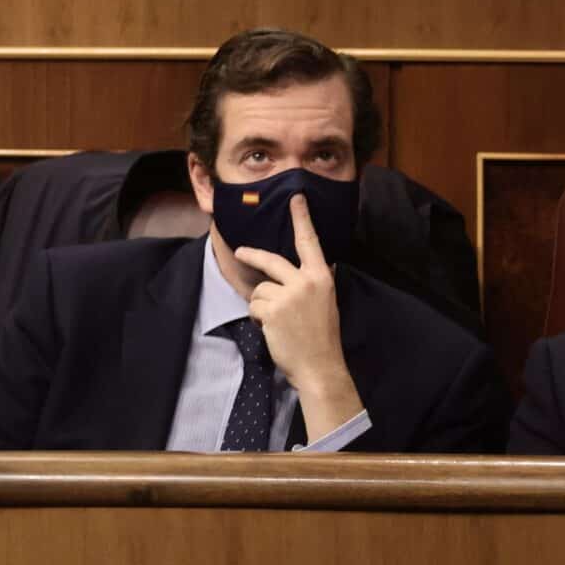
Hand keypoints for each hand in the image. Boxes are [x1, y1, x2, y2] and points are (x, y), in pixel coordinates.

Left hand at [232, 195, 363, 441]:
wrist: (320, 366)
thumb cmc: (320, 336)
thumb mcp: (324, 302)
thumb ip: (309, 283)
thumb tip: (291, 269)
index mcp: (322, 277)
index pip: (310, 242)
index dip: (301, 219)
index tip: (296, 197)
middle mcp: (306, 281)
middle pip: (270, 260)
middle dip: (252, 256)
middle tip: (240, 252)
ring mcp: (288, 295)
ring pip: (259, 288)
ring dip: (262, 304)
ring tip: (279, 322)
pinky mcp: (272, 309)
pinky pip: (254, 305)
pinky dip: (259, 317)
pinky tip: (274, 329)